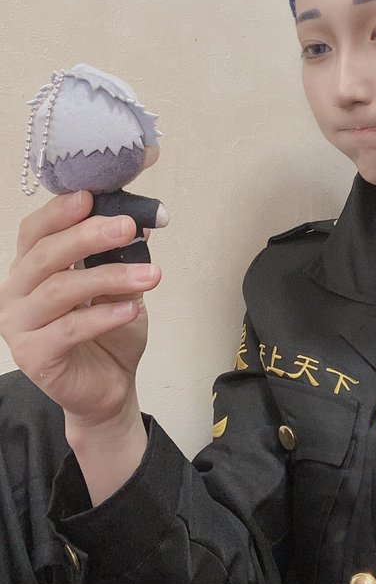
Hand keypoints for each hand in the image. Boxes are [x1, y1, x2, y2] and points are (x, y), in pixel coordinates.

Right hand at [0, 191, 162, 427]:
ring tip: (151, 275)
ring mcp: (19, 325)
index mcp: (31, 268)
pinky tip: (130, 310)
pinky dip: (102, 316)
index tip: (91, 197)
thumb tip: (144, 218)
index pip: (35, 231)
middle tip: (128, 227)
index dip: (59, 211)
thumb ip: (123, 255)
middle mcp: (16, 292)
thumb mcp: (122, 286)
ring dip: (108, 276)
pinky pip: (68, 329)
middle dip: (88, 236)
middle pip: (45, 254)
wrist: (109, 386)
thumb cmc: (108, 330)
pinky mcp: (33, 356)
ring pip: (60, 289)